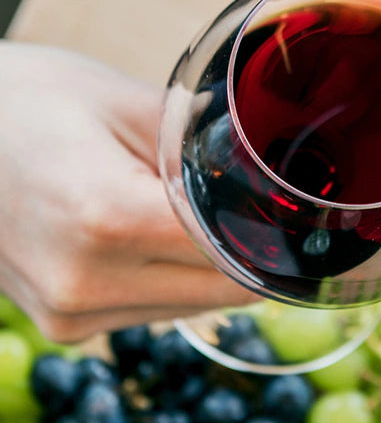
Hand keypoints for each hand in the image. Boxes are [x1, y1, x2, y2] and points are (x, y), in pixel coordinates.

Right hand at [0, 42, 250, 341]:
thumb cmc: (32, 99)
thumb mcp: (127, 102)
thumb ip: (201, 142)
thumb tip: (267, 161)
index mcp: (104, 217)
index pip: (231, 250)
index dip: (278, 232)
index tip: (306, 212)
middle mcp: (82, 281)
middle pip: (220, 288)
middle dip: (255, 249)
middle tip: (273, 206)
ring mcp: (67, 311)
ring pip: (190, 306)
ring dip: (217, 268)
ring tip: (208, 210)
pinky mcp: (62, 323)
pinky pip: (152, 310)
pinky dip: (177, 278)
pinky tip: (169, 234)